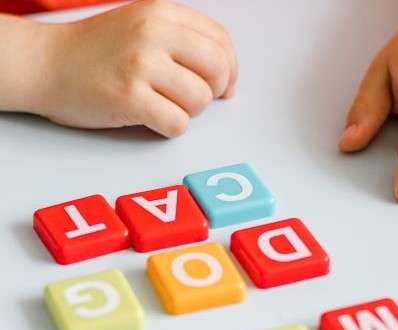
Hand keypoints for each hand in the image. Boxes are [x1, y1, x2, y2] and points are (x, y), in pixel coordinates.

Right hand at [29, 0, 237, 136]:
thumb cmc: (96, 51)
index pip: (221, 41)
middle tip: (194, 99)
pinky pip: (177, 123)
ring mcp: (141, 64)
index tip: (224, 86)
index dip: (230, 70)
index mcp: (161, 12)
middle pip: (217, 69)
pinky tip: (153, 119)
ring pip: (199, 100)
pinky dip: (171, 128)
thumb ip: (183, 41)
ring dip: (188, 111)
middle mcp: (154, 32)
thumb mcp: (142, 26)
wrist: (46, 63)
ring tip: (164, 105)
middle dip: (214, 92)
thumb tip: (227, 78)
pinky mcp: (130, 97)